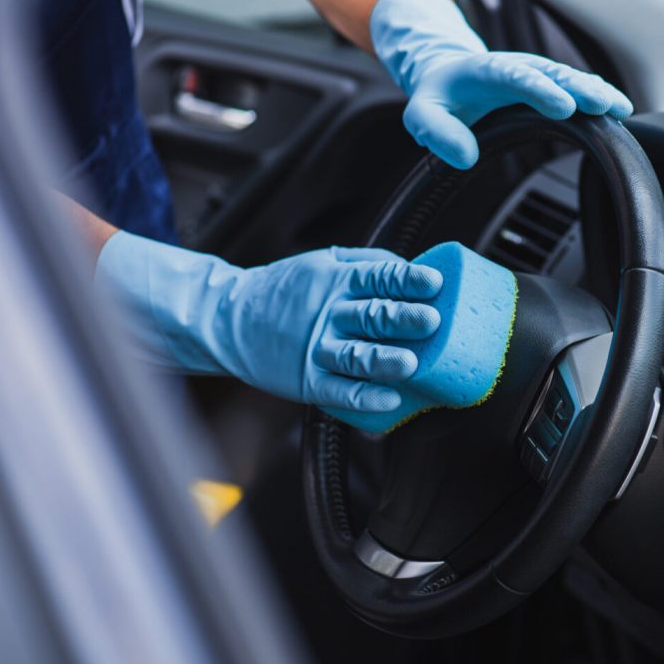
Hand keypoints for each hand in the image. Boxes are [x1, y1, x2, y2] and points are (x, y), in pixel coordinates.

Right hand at [96, 234, 442, 411]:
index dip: (408, 280)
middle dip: (403, 319)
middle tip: (431, 321)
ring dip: (384, 361)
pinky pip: (338, 391)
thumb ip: (366, 264)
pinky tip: (389, 400)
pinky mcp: (306, 380)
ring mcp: (316, 349)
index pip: (378, 277)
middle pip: (371, 316)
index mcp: (336, 281)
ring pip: (356, 357)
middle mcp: (328, 314)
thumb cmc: (287, 290)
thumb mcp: (322, 263)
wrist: (229, 318)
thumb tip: (412, 268)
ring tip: (411, 364)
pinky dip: (364, 397)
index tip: (434, 283)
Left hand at [371, 0, 632, 168]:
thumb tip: (466, 157)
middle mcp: (517, 68)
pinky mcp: (546, 87)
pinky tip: (618, 110)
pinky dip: (596, 97)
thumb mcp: (421, 114)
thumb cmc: (438, 97)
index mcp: (486, 70)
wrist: (448, 76)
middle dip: (580, 88)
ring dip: (595, 93)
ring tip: (620, 109)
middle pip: (553, 74)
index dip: (540, 90)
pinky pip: (575, 88)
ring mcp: (535, 76)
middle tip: (604, 106)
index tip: (564, 107)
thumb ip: (437, 133)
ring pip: (570, 79)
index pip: (515, 76)